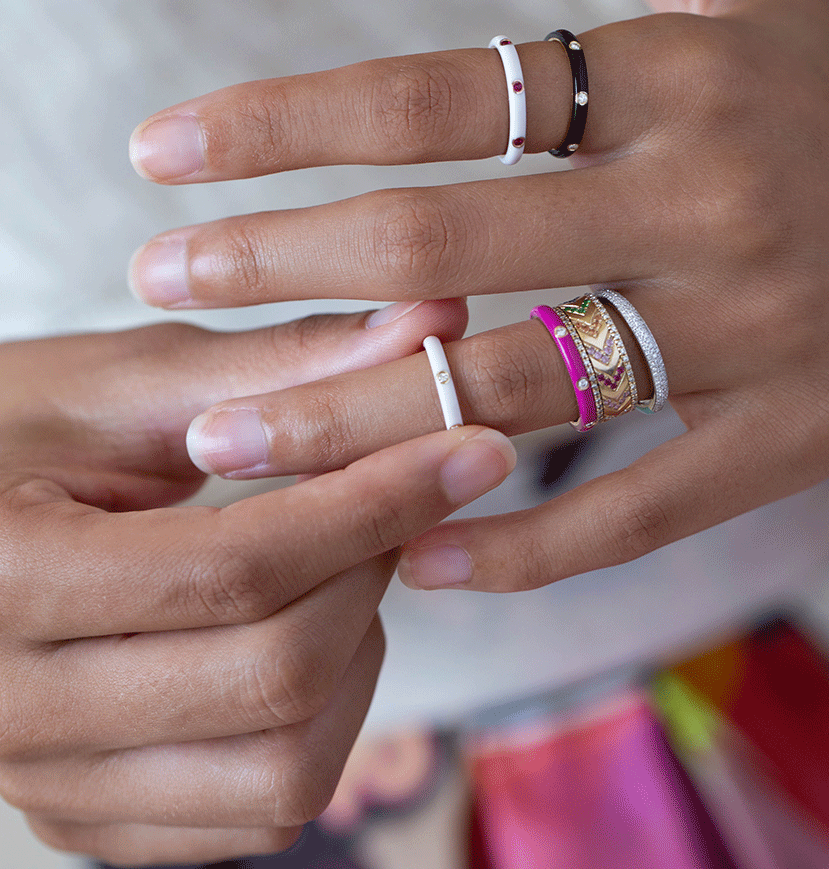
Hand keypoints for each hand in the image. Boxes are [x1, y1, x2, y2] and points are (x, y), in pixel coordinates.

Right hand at [0, 307, 517, 866]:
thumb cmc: (7, 432)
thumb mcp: (120, 384)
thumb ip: (280, 361)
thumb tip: (437, 318)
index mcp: (5, 578)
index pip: (240, 565)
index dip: (376, 502)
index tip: (472, 448)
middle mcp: (13, 712)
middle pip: (276, 674)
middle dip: (372, 572)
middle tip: (388, 495)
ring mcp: (51, 786)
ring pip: (285, 770)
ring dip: (357, 657)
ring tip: (336, 566)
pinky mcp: (89, 821)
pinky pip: (258, 814)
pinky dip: (321, 725)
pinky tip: (306, 636)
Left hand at [127, 0, 828, 594]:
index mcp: (673, 79)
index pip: (441, 95)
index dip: (288, 122)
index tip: (165, 151)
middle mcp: (702, 201)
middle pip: (447, 248)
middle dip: (278, 268)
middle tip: (157, 283)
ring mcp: (746, 332)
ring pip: (519, 392)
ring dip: (360, 421)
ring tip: (231, 439)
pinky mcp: (783, 440)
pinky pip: (635, 511)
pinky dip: (519, 545)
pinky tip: (412, 553)